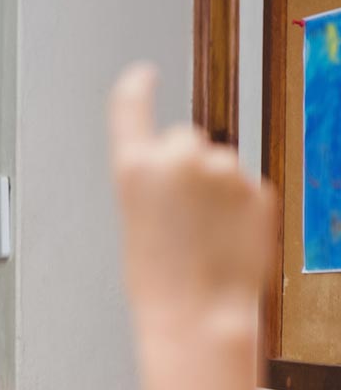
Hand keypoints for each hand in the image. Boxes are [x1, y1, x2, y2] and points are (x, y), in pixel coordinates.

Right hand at [109, 64, 274, 334]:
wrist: (199, 313)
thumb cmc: (161, 280)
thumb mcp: (136, 221)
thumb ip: (155, 182)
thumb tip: (184, 169)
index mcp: (136, 167)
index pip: (132, 107)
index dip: (137, 88)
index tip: (142, 76)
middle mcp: (180, 159)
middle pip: (185, 139)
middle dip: (186, 165)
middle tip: (181, 212)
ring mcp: (224, 171)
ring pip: (220, 166)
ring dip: (215, 192)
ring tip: (203, 236)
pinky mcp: (258, 188)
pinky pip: (246, 188)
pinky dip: (239, 209)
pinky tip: (225, 239)